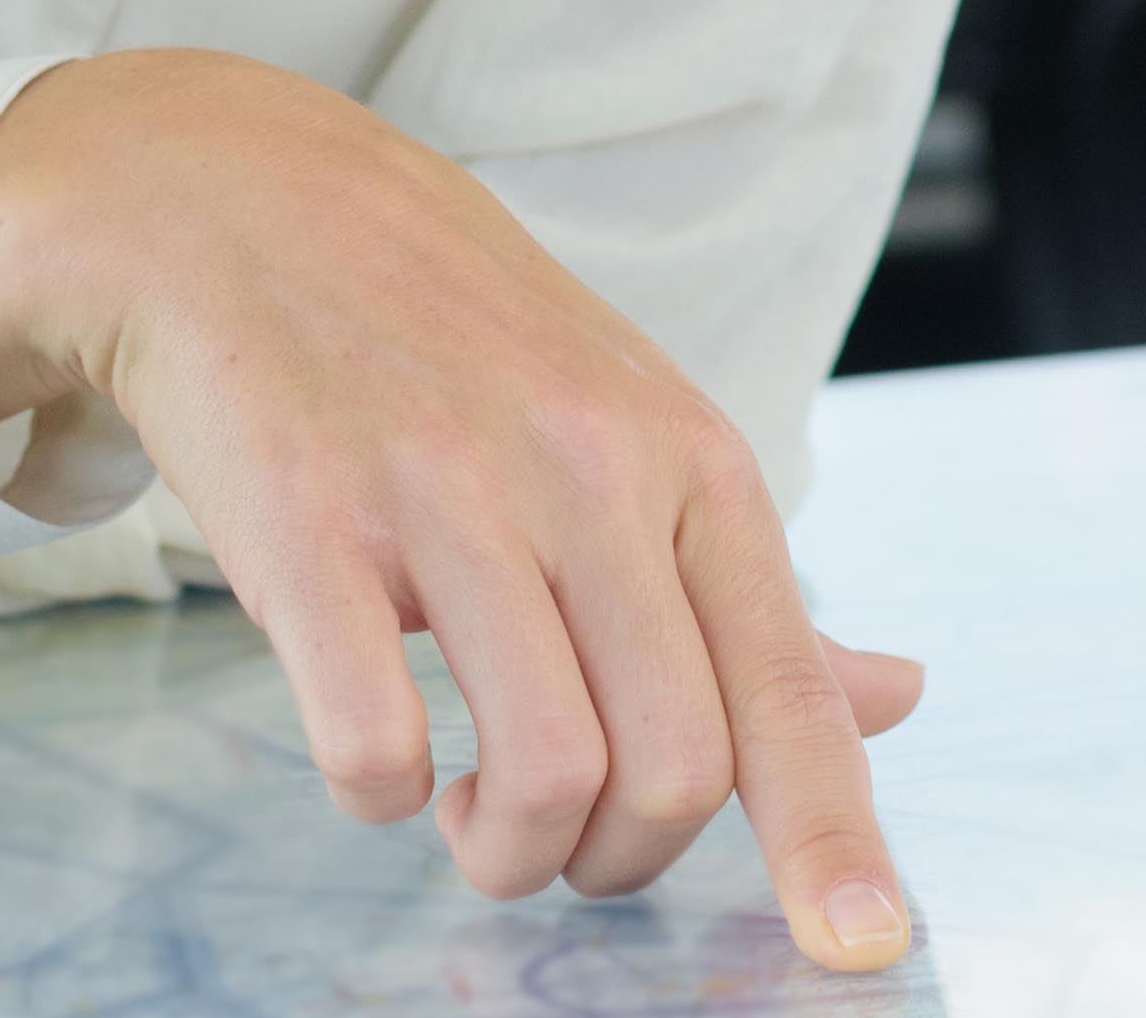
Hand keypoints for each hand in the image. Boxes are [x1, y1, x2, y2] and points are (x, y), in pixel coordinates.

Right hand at [0, 52, 927, 970]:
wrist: (245, 203)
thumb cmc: (460, 343)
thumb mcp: (638, 432)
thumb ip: (752, 593)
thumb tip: (899, 699)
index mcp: (691, 461)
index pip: (787, 684)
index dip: (831, 835)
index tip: (861, 951)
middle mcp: (590, 471)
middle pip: (677, 765)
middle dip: (622, 859)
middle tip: (563, 834)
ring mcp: (448, 492)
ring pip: (547, 774)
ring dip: (509, 852)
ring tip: (471, 809)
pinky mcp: (306, 521)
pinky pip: (374, 747)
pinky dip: (381, 797)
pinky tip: (378, 745)